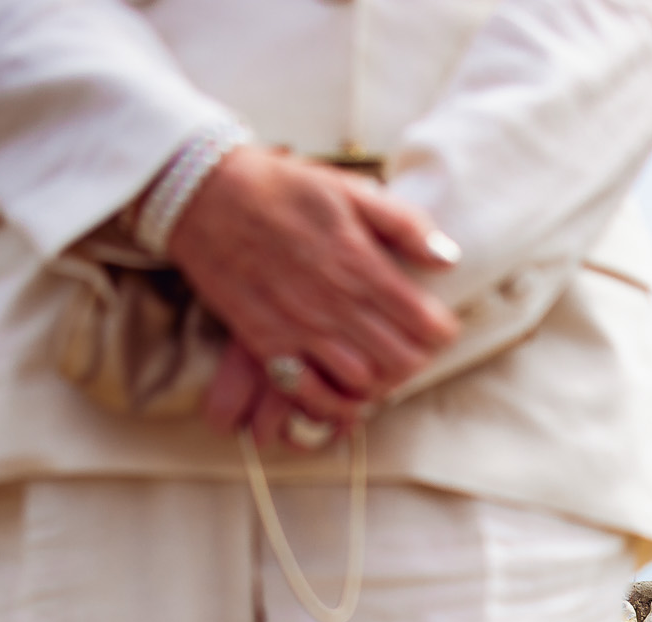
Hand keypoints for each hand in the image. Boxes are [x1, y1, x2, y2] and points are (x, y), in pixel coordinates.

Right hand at [169, 146, 461, 441]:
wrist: (204, 194)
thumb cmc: (281, 187)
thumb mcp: (350, 189)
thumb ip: (404, 224)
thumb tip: (447, 260)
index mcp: (362, 264)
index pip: (428, 325)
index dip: (441, 332)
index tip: (435, 324)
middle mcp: (336, 303)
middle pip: (403, 361)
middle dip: (417, 359)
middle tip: (410, 347)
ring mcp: (301, 328)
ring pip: (364, 382)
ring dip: (381, 381)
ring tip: (378, 363)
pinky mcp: (267, 344)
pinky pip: (311, 393)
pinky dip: (335, 403)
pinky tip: (344, 391)